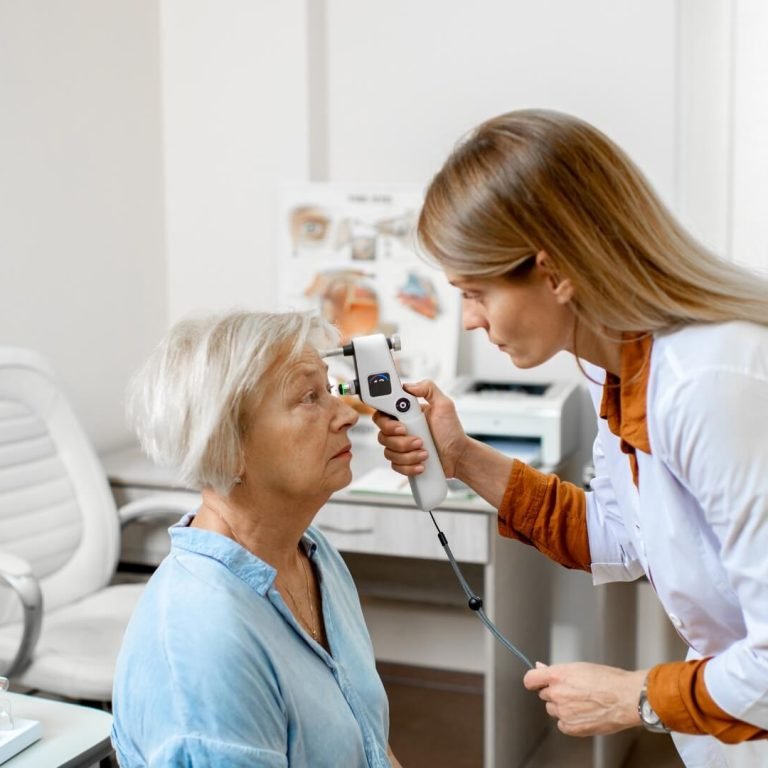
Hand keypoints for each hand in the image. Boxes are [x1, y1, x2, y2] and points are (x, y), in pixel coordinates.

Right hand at [371, 379, 468, 477]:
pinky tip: (422, 464)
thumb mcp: (444, 405)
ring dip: (408, 454)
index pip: (382, 414)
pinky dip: (409, 466)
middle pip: (382, 435)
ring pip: (388, 452)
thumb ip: (428, 389)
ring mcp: (400, 446)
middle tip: (419, 440)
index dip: (386, 422)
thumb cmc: (451, 431)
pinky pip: (395, 465)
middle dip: (400, 441)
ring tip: (425, 452)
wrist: (458, 455)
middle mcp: (399, 430)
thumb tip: (409, 386)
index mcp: (404, 414)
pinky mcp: (403, 461)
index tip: (402, 426)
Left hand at [523, 661, 645, 736]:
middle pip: (544, 694)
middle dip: (554, 692)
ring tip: (582, 702)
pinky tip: (583, 714)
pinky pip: (562, 724)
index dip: (534, 680)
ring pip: (553, 710)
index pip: (530, 679)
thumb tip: (541, 667)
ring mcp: (563, 712)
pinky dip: (569, 721)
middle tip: (572, 691)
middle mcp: (556, 693)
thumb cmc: (608, 680)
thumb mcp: (580, 667)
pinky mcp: (571, 727)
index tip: (537, 682)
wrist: (626, 698)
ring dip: (561, 707)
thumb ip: (557, 670)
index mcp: (557, 675)